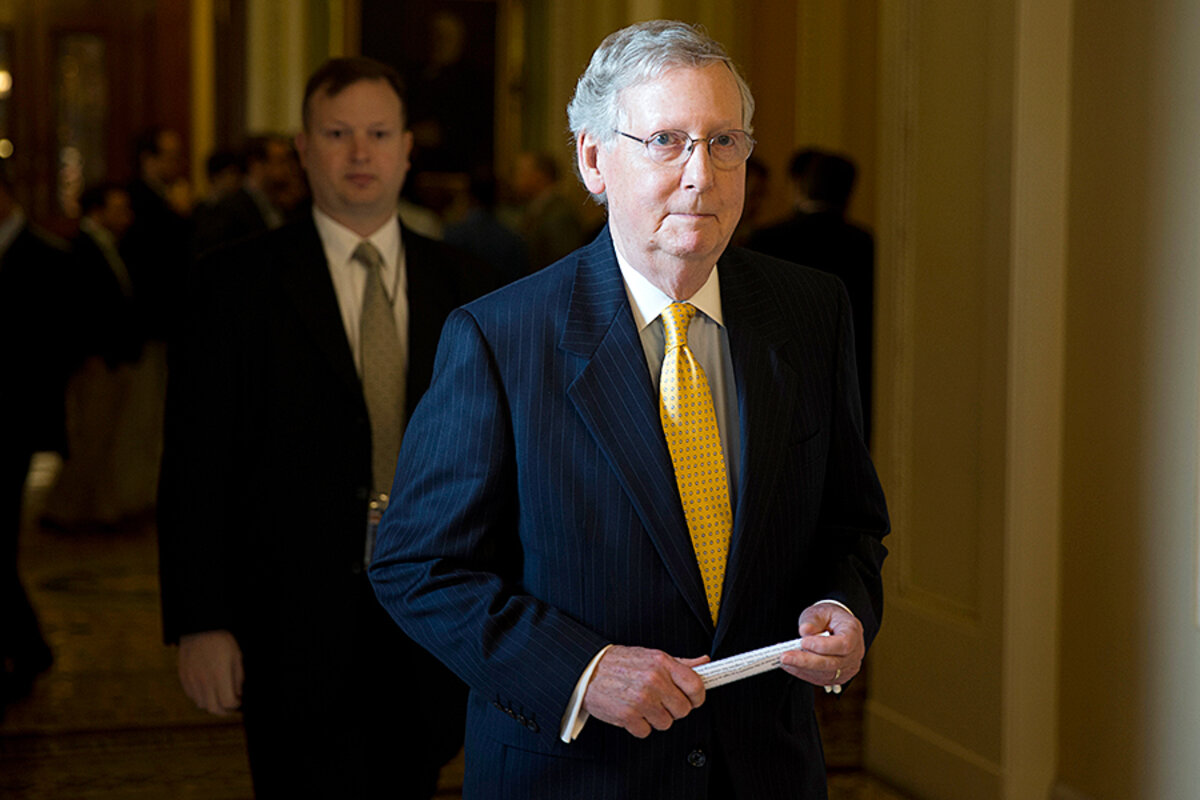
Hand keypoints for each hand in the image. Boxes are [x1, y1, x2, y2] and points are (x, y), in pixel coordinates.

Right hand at [178, 629, 243, 714]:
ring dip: (212, 704)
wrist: (199, 628)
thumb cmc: (221, 641)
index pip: (228, 702)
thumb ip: (238, 678)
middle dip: (224, 711)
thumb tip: (237, 694)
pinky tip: (207, 690)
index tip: (239, 701)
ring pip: (201, 704)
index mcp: (219, 675)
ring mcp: (192, 680)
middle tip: (230, 707)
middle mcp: (204, 681)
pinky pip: (192, 696)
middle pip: (213, 708)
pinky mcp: (184, 678)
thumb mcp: (236, 657)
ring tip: (219, 698)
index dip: (235, 705)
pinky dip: (201, 697)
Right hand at [581, 645, 709, 737]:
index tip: (692, 699)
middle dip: (673, 709)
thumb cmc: (619, 663)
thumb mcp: (651, 656)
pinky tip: (630, 711)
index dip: (697, 697)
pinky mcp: (628, 715)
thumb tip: (704, 662)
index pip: (696, 686)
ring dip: (655, 718)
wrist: (587, 670)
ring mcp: (641, 699)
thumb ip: (680, 662)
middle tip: (660, 702)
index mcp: (662, 663)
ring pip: (665, 723)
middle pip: (683, 710)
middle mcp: (654, 680)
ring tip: (641, 704)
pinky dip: (638, 726)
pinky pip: (646, 731)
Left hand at [778, 603, 864, 689]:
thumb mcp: (821, 611)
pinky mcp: (838, 677)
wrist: (836, 625)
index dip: (823, 646)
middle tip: (785, 656)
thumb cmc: (829, 617)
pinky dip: (802, 673)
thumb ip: (813, 620)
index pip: (843, 644)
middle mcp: (855, 653)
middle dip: (806, 661)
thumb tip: (805, 631)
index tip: (803, 642)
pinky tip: (789, 665)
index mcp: (853, 632)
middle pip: (832, 663)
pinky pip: (820, 679)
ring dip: (801, 668)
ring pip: (825, 674)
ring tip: (784, 660)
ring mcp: (848, 668)